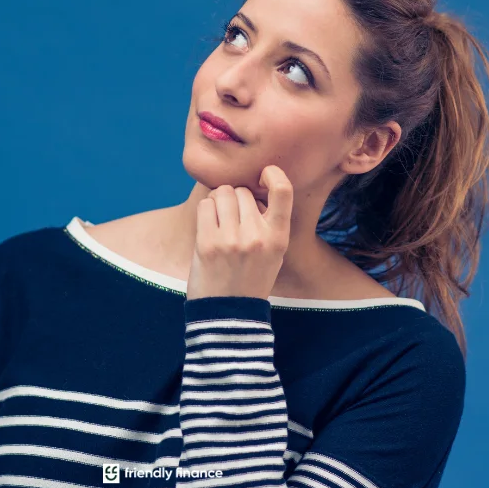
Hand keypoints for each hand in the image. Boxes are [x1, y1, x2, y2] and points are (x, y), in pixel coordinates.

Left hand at [186, 165, 293, 300]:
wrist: (228, 313)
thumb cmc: (250, 279)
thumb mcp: (274, 254)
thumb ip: (267, 223)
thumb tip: (250, 188)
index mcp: (278, 238)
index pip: (283, 191)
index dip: (273, 174)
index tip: (264, 174)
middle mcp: (256, 236)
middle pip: (242, 191)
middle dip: (236, 198)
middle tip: (233, 218)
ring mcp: (231, 239)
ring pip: (222, 193)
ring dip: (219, 201)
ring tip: (220, 220)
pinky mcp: (208, 243)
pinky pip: (205, 206)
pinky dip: (206, 210)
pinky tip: (209, 225)